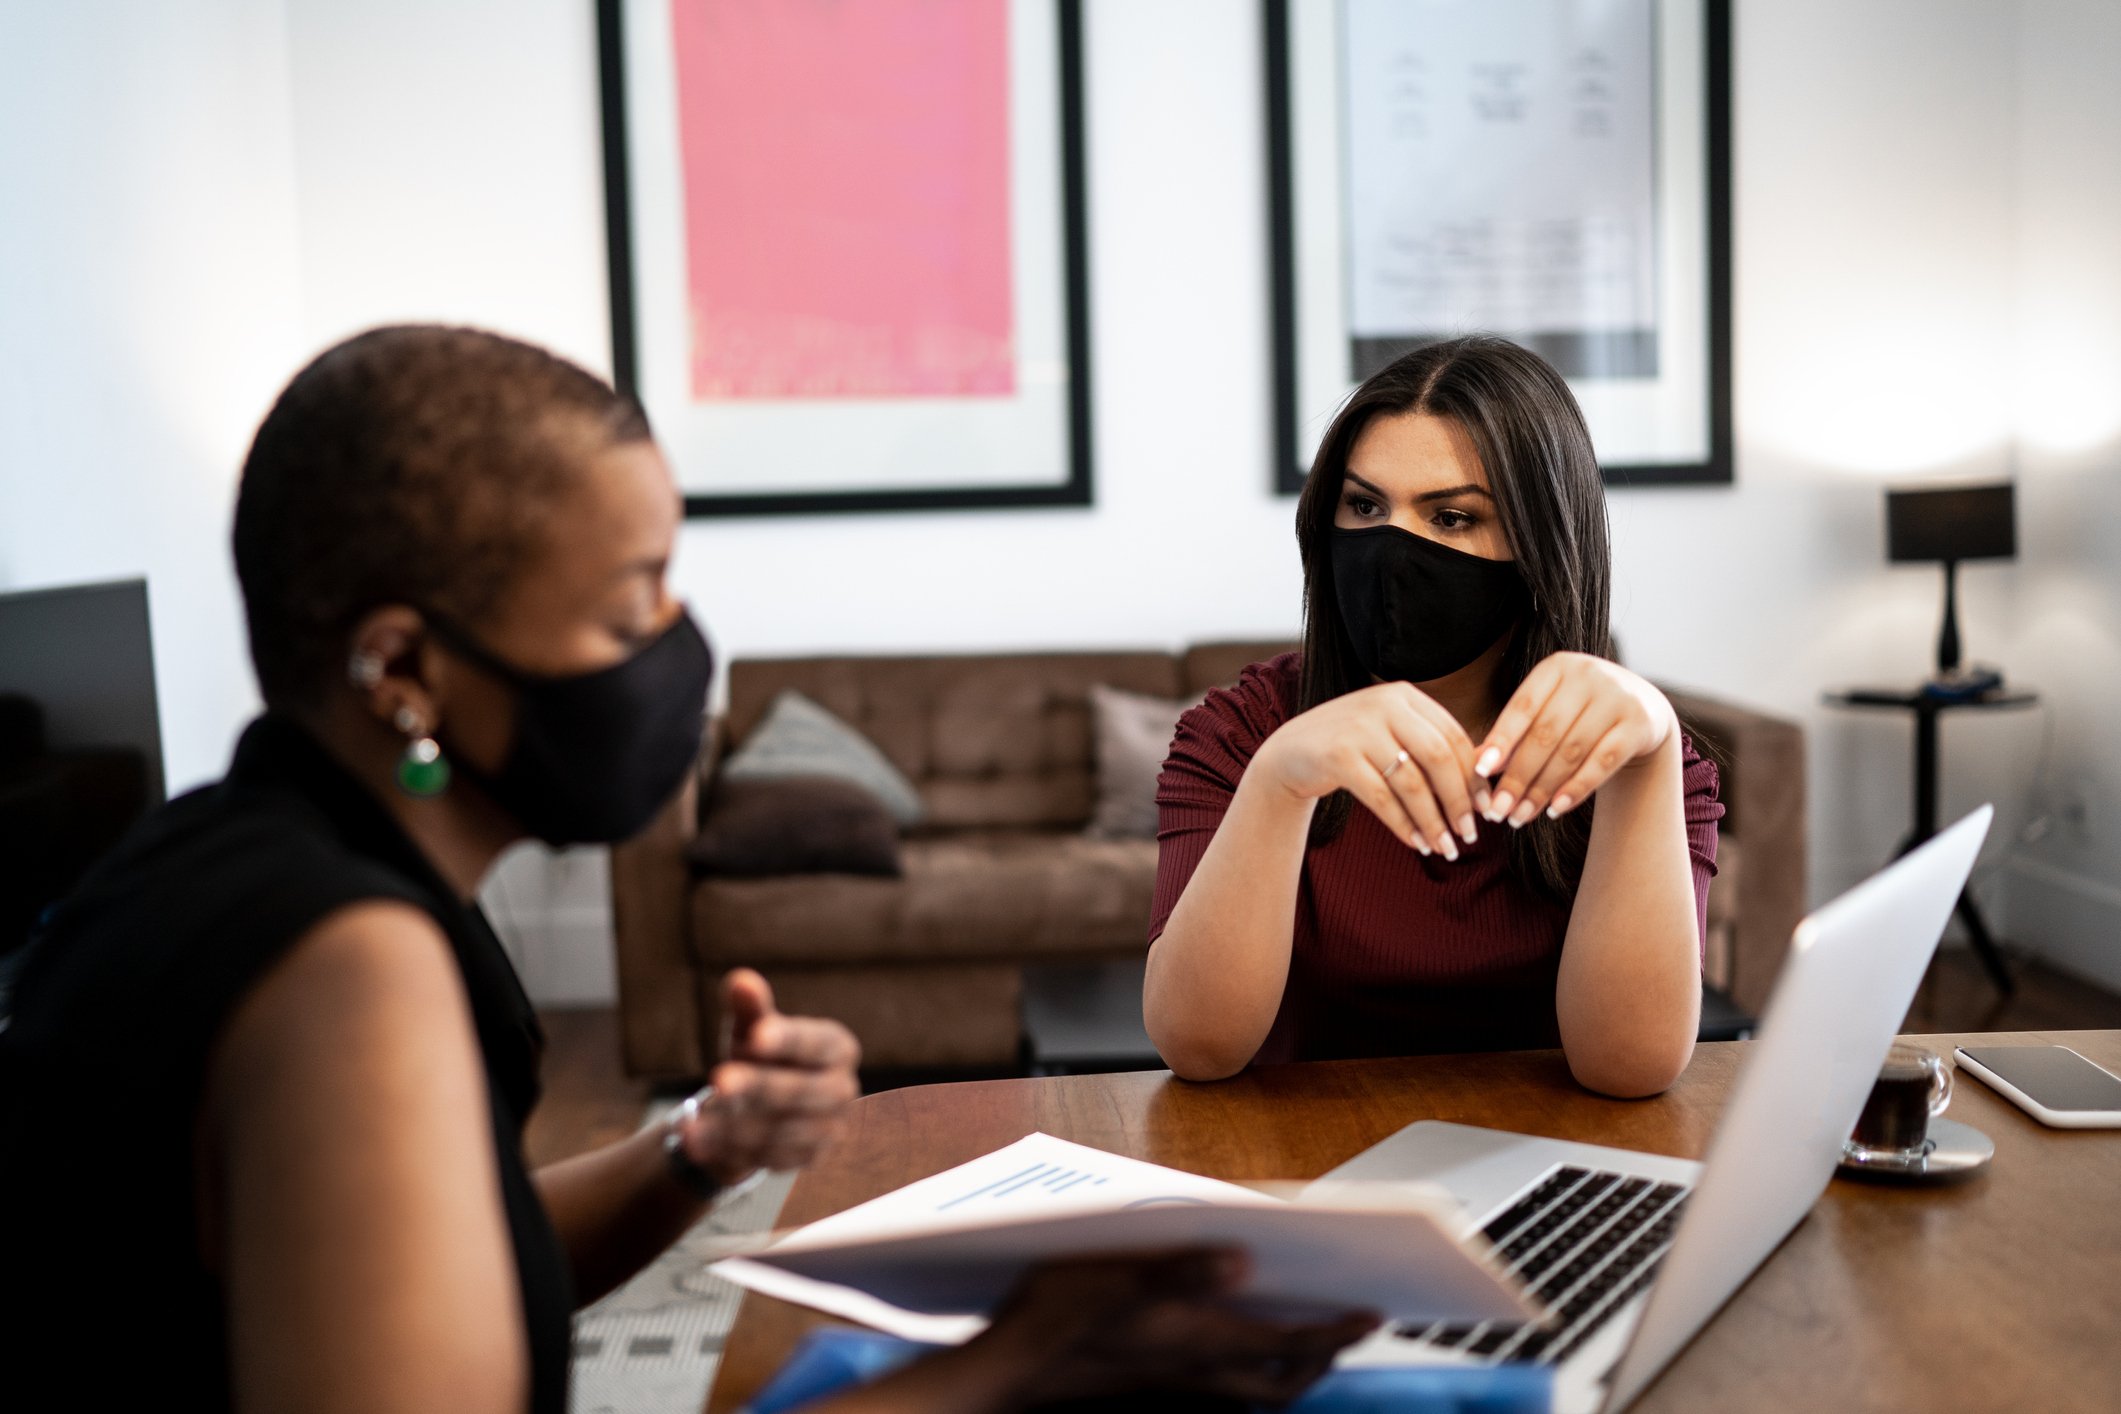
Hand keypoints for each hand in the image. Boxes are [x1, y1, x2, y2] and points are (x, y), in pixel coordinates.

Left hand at [672, 969, 860, 1184]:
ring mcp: (830, 1128)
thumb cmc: (758, 1056)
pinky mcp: (809, 1158)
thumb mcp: (750, 1028)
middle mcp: (842, 1088)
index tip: (756, 1036)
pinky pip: (769, 1158)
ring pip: (781, 1130)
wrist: (761, 1108)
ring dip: (734, 1126)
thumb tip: (742, 981)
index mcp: (837, 1047)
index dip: (787, 1040)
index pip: (816, 1043)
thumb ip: (749, 1007)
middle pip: (801, 1090)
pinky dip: (730, 1150)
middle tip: (719, 1081)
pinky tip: (697, 1141)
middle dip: (758, 1086)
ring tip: (693, 1123)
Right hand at [984, 1249, 1378, 1406]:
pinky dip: (1248, 1367)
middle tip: (1352, 1326)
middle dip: (1325, 1356)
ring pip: (1256, 1389)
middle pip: (1283, 1381)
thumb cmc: (1054, 1320)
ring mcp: (1177, 1384)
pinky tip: (1238, 1340)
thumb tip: (1241, 1259)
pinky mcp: (1157, 1385)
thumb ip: (1180, 1270)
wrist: (1008, 1371)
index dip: (1335, 1332)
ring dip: (1291, 1365)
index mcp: (1196, 1341)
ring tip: (1309, 1332)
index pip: (1288, 1345)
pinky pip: (1224, 1387)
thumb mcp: (1112, 1279)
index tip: (1374, 1314)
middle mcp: (1196, 1369)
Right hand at [1255, 680, 1483, 858]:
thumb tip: (1483, 783)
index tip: (1485, 808)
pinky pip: (1381, 798)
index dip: (1474, 776)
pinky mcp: (1337, 756)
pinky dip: (1403, 825)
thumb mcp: (1391, 735)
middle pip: (1439, 758)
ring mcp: (1358, 728)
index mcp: (1404, 696)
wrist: (1291, 753)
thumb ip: (1429, 746)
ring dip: (1432, 821)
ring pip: (1411, 782)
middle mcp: (1383, 704)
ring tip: (1444, 847)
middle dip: (1459, 801)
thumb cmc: (1353, 748)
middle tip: (1470, 833)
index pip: (1453, 736)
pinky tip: (1415, 843)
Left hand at [1474, 653, 1676, 827]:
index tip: (1479, 772)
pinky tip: (1555, 810)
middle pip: (1545, 734)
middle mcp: (1588, 674)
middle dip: (1517, 776)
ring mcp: (1617, 697)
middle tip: (1497, 811)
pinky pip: (1603, 762)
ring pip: (1571, 751)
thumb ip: (1516, 734)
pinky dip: (1576, 789)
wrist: (1643, 708)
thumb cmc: (1579, 713)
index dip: (1501, 740)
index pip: (1523, 707)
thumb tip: (1478, 764)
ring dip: (1542, 789)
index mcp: (1557, 667)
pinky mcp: (1639, 723)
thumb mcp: (1547, 712)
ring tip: (1519, 817)